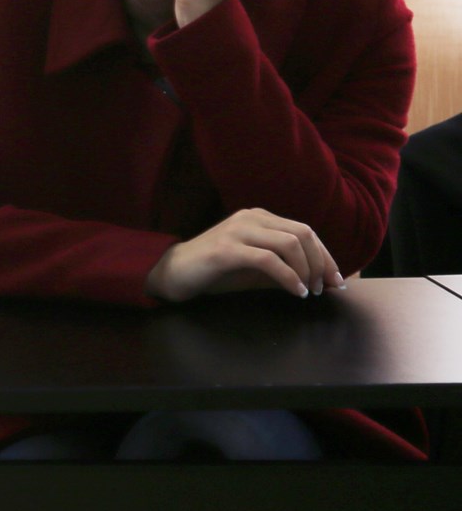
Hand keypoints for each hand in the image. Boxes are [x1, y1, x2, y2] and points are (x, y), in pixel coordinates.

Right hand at [145, 207, 346, 301]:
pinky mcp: (227, 249)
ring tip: (309, 291)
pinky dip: (289, 278)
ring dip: (307, 271)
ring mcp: (237, 231)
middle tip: (324, 288)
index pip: (304, 230)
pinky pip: (269, 260)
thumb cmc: (216, 272)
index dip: (325, 256)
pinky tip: (296, 292)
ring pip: (289, 244)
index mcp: (258, 217)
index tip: (336, 280)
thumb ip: (286, 269)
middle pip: (302, 234)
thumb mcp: (257, 269)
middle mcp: (250, 218)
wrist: (173, 273)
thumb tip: (323, 281)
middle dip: (321, 263)